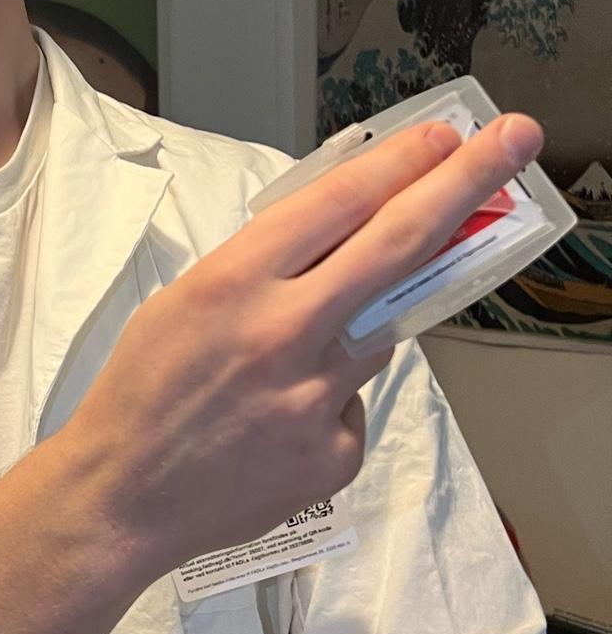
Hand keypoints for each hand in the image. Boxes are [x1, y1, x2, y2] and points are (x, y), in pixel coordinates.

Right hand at [57, 111, 545, 591]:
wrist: (120, 497)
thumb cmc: (140, 393)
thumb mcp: (183, 302)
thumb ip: (263, 270)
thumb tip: (342, 239)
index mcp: (233, 283)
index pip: (339, 204)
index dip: (402, 163)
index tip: (448, 136)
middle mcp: (283, 333)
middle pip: (398, 245)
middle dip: (464, 185)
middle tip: (514, 144)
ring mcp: (315, 398)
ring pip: (382, 332)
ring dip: (358, 327)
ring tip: (271, 365)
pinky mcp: (333, 452)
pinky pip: (354, 403)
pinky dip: (326, 401)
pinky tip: (271, 422)